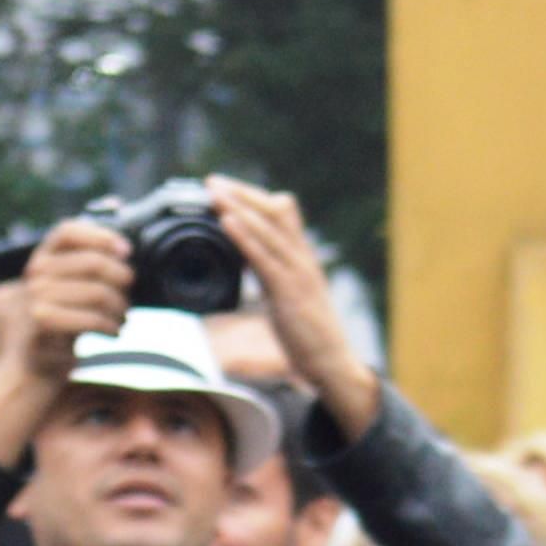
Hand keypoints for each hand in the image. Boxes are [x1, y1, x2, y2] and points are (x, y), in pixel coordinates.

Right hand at [0, 227, 131, 466]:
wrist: (33, 371)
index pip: (67, 230)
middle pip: (93, 262)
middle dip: (122, 281)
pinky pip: (90, 319)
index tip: (126, 252)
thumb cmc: (61, 330)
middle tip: (126, 300)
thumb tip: (124, 252)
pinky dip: (110, 327)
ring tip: (120, 320)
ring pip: (97, 292)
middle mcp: (34, 274)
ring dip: (120, 308)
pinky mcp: (42, 324)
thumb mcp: (74, 294)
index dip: (100, 236)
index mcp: (42, 260)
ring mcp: (35, 298)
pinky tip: (112, 333)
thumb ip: (90, 271)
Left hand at [208, 179, 377, 433]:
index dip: (254, 199)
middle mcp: (303, 259)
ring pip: (268, 229)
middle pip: (275, 212)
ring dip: (237, 207)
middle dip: (241, 194)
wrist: (334, 365)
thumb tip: (246, 264)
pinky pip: (263, 256)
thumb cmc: (310, 338)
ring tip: (213, 191)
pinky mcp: (290, 291)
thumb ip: (269, 277)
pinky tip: (226, 221)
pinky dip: (243, 235)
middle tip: (212, 180)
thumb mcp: (287, 299)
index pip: (282, 215)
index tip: (227, 189)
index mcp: (302, 260)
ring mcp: (299, 273)